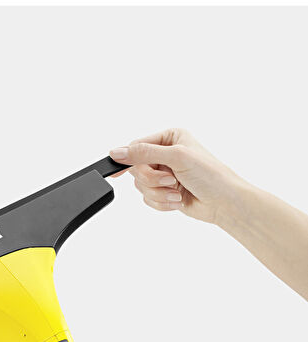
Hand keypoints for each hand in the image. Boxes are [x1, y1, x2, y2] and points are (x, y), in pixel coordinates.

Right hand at [110, 128, 242, 223]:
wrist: (225, 203)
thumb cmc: (211, 176)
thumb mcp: (177, 157)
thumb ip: (145, 153)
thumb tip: (117, 152)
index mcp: (169, 138)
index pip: (137, 146)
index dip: (128, 159)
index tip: (117, 171)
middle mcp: (165, 154)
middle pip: (136, 168)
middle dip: (153, 180)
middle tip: (171, 181)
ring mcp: (164, 174)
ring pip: (141, 186)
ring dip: (159, 193)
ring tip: (177, 193)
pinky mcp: (164, 192)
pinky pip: (148, 199)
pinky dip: (162, 203)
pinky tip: (178, 201)